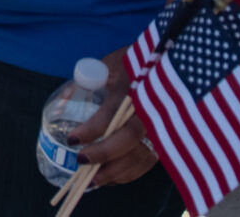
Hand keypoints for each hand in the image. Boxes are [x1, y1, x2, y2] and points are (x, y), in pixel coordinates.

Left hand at [73, 51, 158, 187]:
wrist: (172, 62)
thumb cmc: (138, 60)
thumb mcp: (112, 63)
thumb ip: (90, 77)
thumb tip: (67, 96)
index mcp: (135, 88)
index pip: (111, 115)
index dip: (91, 130)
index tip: (72, 140)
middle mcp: (151, 110)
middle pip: (128, 140)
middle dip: (102, 155)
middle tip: (80, 161)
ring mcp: (163, 126)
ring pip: (140, 156)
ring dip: (115, 172)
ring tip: (92, 180)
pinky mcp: (168, 139)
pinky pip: (149, 162)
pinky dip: (130, 173)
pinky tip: (113, 177)